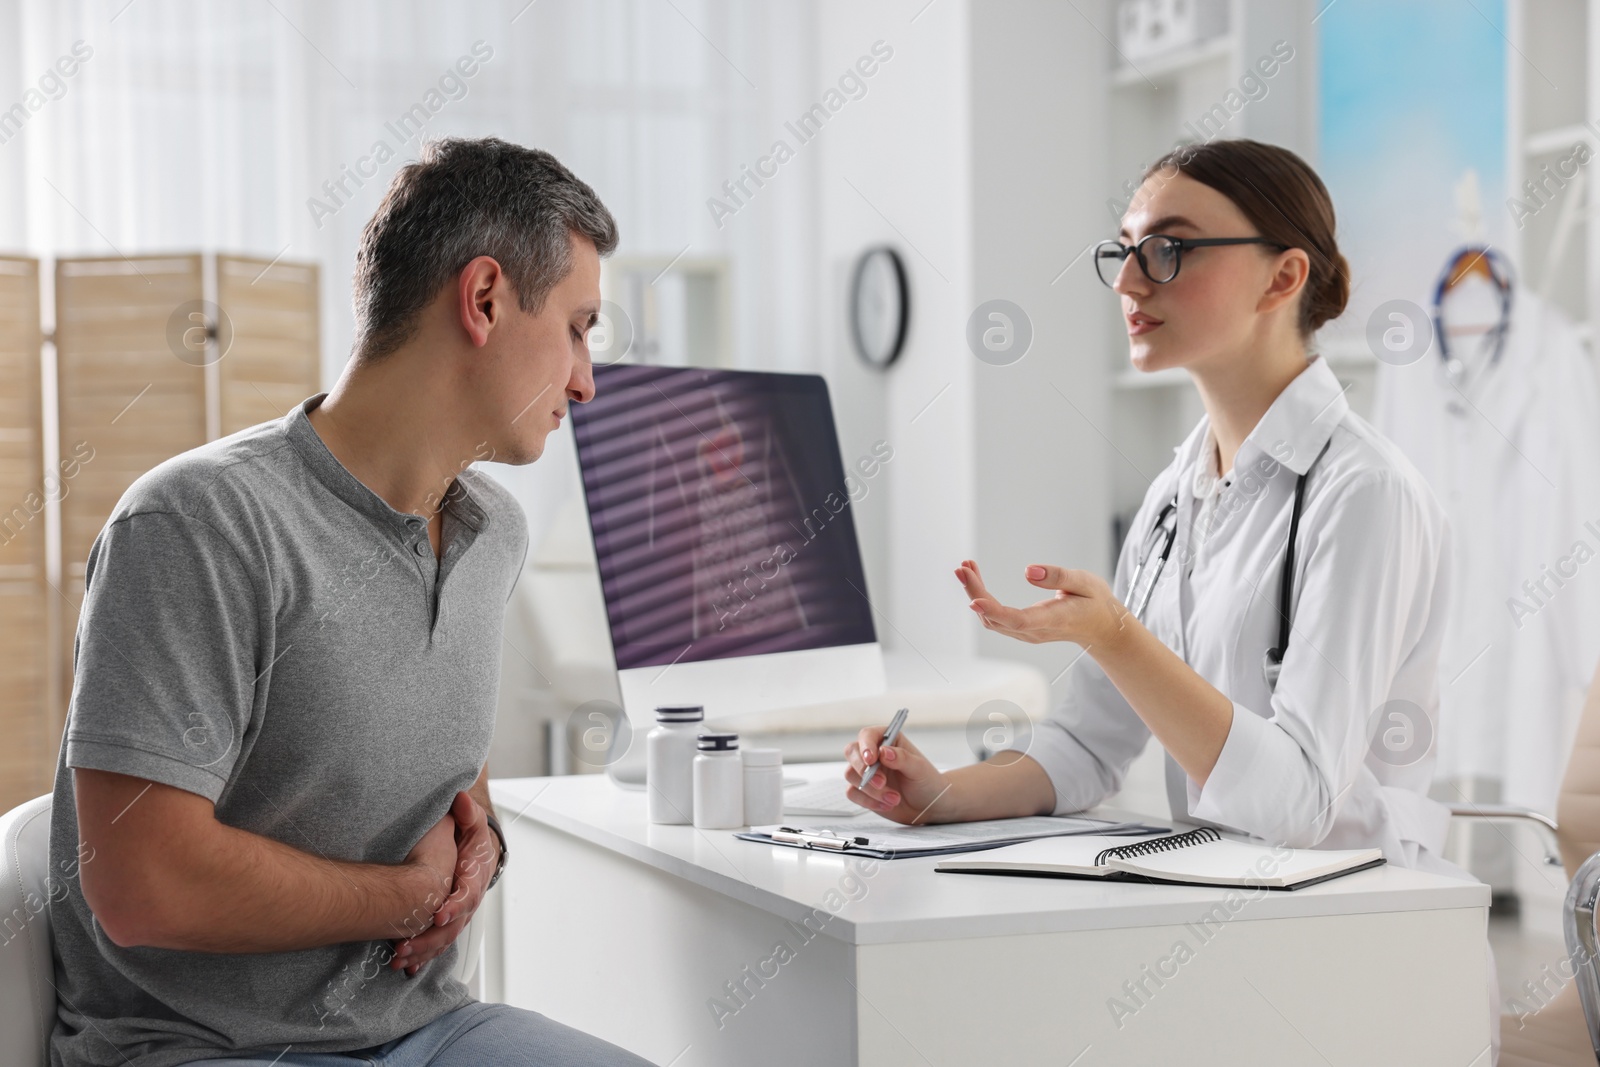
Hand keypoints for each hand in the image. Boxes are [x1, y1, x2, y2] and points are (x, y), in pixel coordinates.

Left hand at [391, 792, 497, 977]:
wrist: (480, 857)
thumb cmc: (472, 841)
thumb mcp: (473, 823)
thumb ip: (467, 812)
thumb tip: (460, 798)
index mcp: (474, 878)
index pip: (467, 896)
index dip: (454, 907)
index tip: (438, 915)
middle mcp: (467, 902)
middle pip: (453, 926)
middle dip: (429, 938)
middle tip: (405, 945)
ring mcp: (458, 916)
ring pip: (443, 939)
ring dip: (422, 951)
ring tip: (399, 958)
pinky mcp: (447, 924)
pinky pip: (437, 944)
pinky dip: (423, 956)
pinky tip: (407, 967)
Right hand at [843, 727, 951, 824]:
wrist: (928, 806)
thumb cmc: (927, 782)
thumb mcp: (920, 769)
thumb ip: (902, 758)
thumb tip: (884, 751)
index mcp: (888, 740)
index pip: (868, 735)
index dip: (866, 746)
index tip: (871, 760)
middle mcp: (874, 754)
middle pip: (852, 752)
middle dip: (864, 770)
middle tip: (882, 783)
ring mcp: (866, 772)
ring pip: (851, 774)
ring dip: (871, 790)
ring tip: (894, 798)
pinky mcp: (863, 790)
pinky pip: (852, 792)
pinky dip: (868, 801)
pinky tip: (886, 804)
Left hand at [955, 558, 1129, 647]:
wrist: (1102, 628)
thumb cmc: (1096, 603)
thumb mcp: (1086, 582)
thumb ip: (1058, 577)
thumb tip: (1028, 571)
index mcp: (1053, 620)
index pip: (1018, 620)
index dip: (994, 611)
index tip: (974, 599)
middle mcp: (1035, 631)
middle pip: (997, 619)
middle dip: (975, 593)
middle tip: (962, 568)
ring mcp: (1027, 633)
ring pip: (992, 619)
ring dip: (975, 594)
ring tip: (966, 567)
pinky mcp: (1022, 629)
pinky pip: (995, 617)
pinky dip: (982, 598)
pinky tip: (976, 578)